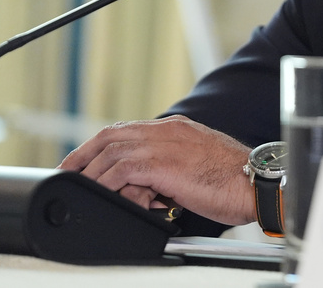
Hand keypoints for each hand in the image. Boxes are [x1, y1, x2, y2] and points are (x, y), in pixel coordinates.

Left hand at [59, 115, 255, 225]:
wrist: (255, 183)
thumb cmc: (234, 182)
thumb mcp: (197, 169)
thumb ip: (170, 171)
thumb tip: (146, 191)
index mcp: (176, 128)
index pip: (127, 130)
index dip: (101, 145)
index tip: (86, 161)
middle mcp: (167, 130)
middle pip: (111, 134)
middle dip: (84, 153)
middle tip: (66, 171)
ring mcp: (163, 144)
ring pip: (110, 151)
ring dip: (91, 171)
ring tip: (79, 188)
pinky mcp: (161, 163)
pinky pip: (119, 170)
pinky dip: (105, 182)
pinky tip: (101, 194)